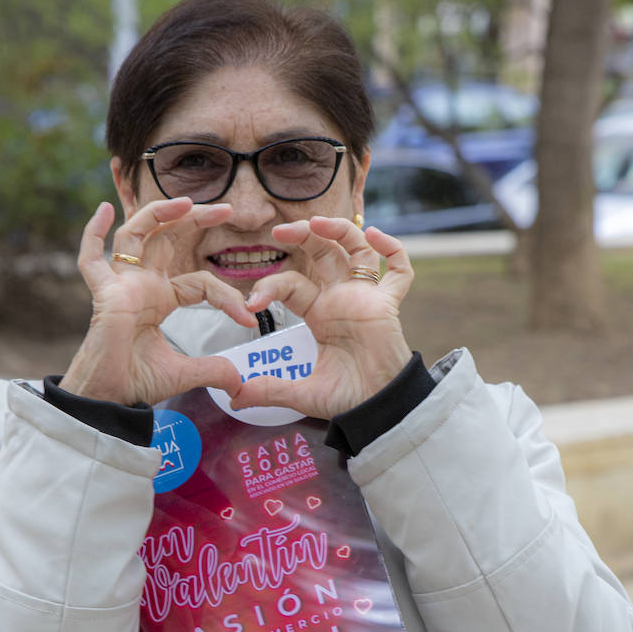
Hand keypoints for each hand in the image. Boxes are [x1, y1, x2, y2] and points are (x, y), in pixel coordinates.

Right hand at [60, 200, 257, 405]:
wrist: (109, 400)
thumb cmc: (136, 383)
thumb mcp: (184, 373)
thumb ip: (213, 371)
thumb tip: (239, 384)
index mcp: (159, 299)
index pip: (199, 282)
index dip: (226, 295)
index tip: (250, 319)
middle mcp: (141, 285)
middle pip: (168, 238)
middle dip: (196, 218)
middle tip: (228, 209)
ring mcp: (120, 286)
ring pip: (137, 235)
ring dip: (160, 214)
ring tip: (188, 202)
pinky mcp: (104, 295)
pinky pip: (91, 260)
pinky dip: (93, 234)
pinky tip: (105, 209)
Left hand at [230, 216, 413, 420]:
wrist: (378, 410)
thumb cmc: (346, 399)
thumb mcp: (300, 393)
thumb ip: (268, 390)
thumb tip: (233, 398)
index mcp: (319, 314)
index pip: (292, 283)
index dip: (270, 286)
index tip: (251, 303)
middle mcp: (342, 299)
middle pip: (324, 252)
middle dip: (304, 235)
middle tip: (279, 230)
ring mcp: (366, 299)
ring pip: (357, 250)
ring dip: (340, 231)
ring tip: (319, 221)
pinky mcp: (388, 306)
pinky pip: (399, 272)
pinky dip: (392, 250)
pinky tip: (375, 233)